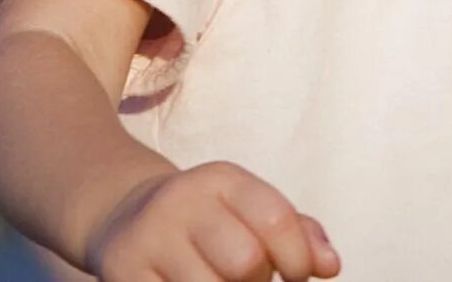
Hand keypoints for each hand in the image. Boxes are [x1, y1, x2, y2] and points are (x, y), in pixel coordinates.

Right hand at [86, 161, 341, 281]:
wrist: (123, 218)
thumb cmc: (208, 224)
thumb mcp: (249, 211)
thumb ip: (298, 233)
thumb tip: (329, 266)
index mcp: (221, 179)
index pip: (277, 219)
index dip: (298, 259)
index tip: (294, 276)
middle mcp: (181, 200)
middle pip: (245, 262)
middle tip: (248, 281)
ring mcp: (148, 238)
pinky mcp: (122, 272)